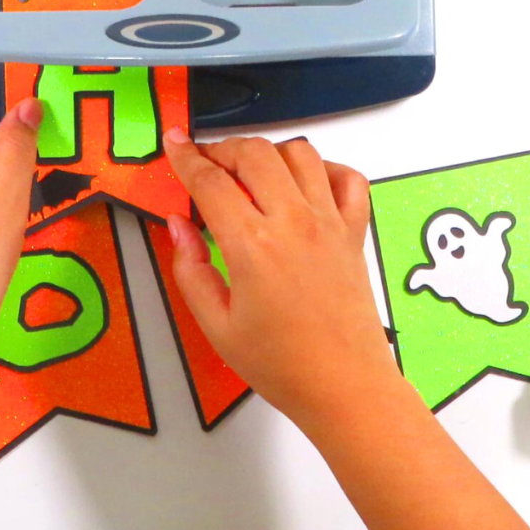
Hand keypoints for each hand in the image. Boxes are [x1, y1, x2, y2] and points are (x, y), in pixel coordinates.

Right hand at [164, 130, 399, 433]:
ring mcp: (329, 222)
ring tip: (250, 173)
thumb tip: (177, 225)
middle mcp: (293, 222)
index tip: (174, 143)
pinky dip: (324, 168)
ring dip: (268, 153)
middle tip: (206, 164)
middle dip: (223, 149)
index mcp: (252, 246)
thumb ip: (190, 268)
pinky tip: (304, 185)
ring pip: (300, 153)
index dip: (186, 157)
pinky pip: (347, 177)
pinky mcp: (354, 231)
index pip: (210, 181)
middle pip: (254, 153)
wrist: (344, 386)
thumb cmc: (280, 364)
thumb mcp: (216, 324)